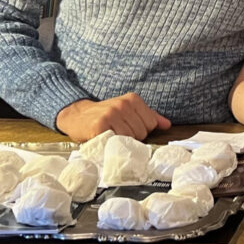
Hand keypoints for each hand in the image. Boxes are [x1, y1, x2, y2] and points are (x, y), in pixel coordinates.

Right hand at [55, 93, 170, 140]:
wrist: (76, 115)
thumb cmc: (105, 115)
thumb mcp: (128, 110)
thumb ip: (149, 116)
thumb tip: (167, 124)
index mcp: (133, 99)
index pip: (152, 124)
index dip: (142, 130)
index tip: (128, 127)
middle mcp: (123, 104)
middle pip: (142, 132)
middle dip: (132, 137)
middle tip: (118, 132)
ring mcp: (111, 113)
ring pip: (130, 139)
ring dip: (121, 142)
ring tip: (111, 135)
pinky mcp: (100, 125)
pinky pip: (116, 141)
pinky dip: (111, 144)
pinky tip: (105, 138)